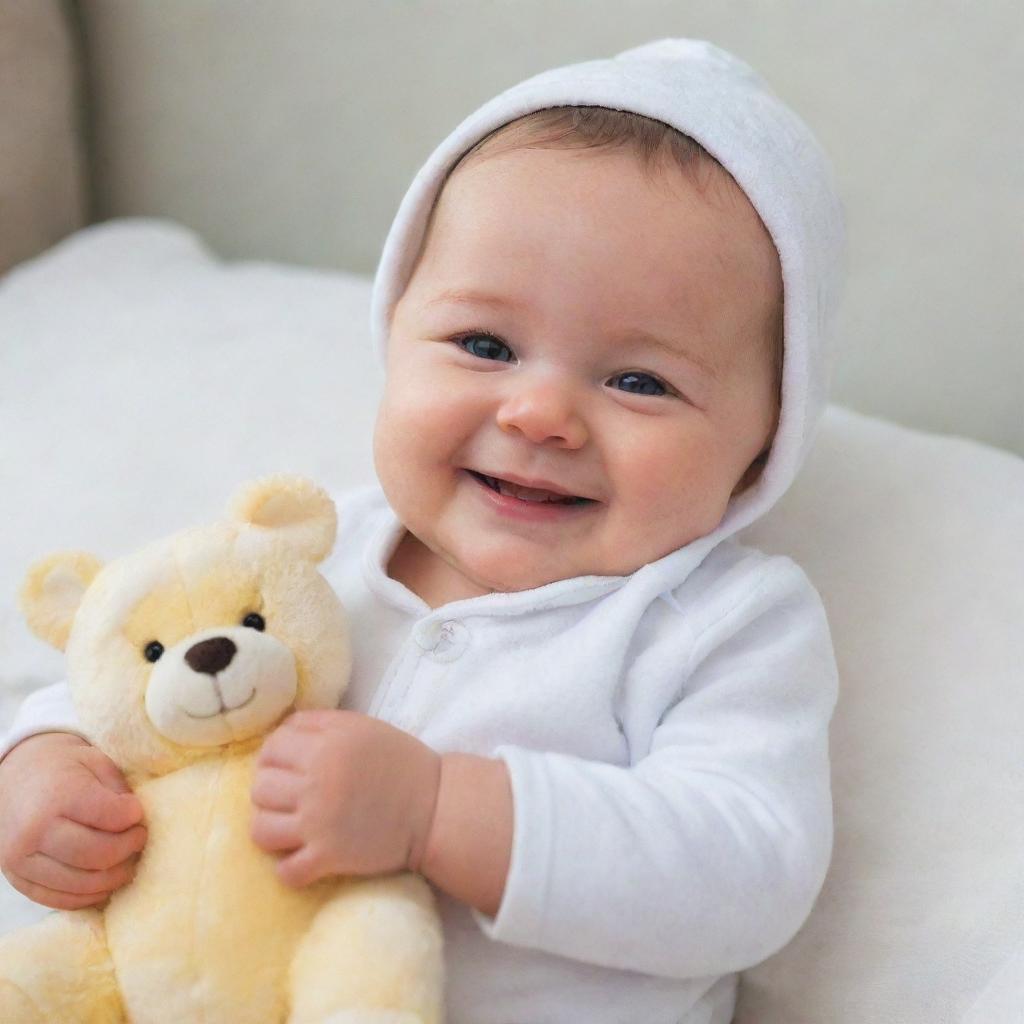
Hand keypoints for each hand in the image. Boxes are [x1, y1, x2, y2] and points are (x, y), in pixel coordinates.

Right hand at [0, 733, 146, 909]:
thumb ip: (117, 789)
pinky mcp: (18, 880)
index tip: (138, 813)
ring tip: (127, 859)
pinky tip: (105, 879)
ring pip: (82, 884)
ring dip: (114, 876)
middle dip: (129, 849)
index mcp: (56, 796)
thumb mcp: (94, 761)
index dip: (133, 817)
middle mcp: (33, 831)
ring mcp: (20, 860)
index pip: (109, 816)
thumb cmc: (61, 769)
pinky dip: (90, 894)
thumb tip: (136, 821)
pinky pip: (60, 900)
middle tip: (139, 838)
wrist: (13, 780)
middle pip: (98, 856)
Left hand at [250, 709, 441, 887]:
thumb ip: (319, 723)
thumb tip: (280, 731)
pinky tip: (303, 858)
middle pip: (259, 788)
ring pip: (260, 830)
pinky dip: (290, 869)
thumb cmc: (400, 762)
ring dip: (272, 829)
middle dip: (270, 793)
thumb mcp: (362, 727)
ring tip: (290, 828)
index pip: (270, 748)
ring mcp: (319, 823)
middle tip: (292, 798)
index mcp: (327, 745)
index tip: (289, 767)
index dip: (274, 757)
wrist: (436, 808)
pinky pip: (285, 871)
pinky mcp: (329, 858)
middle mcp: (317, 782)